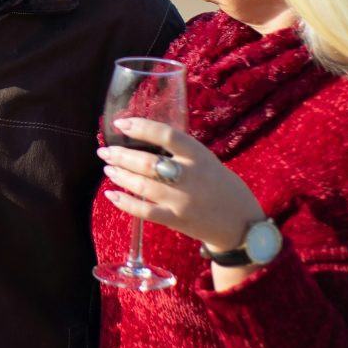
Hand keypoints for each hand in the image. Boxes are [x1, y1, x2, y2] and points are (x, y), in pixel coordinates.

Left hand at [97, 117, 264, 254]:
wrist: (242, 224)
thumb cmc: (221, 186)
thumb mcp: (208, 161)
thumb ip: (182, 152)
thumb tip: (145, 137)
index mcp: (200, 156)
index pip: (167, 135)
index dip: (141, 127)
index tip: (120, 123)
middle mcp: (191, 176)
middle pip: (148, 162)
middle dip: (121, 155)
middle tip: (105, 151)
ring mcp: (184, 200)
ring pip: (143, 186)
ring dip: (120, 175)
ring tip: (107, 168)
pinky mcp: (178, 221)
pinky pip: (146, 211)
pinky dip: (125, 202)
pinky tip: (111, 195)